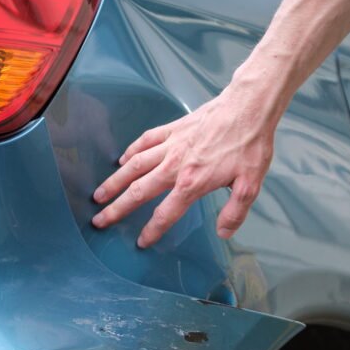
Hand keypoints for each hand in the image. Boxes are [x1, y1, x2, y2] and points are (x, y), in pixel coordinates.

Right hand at [91, 83, 276, 247]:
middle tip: (100, 220)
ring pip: (134, 166)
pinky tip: (121, 159)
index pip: (166, 214)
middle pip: (139, 191)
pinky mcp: (173, 129)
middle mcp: (175, 166)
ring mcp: (171, 145)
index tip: (141, 242)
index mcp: (193, 183)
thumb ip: (235, 212)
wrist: (248, 107)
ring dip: (114, 181)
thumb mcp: (250, 184)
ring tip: (99, 194)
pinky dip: (131, 151)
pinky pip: (145, 141)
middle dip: (117, 208)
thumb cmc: (250, 145)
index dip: (152, 230)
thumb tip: (223, 233)